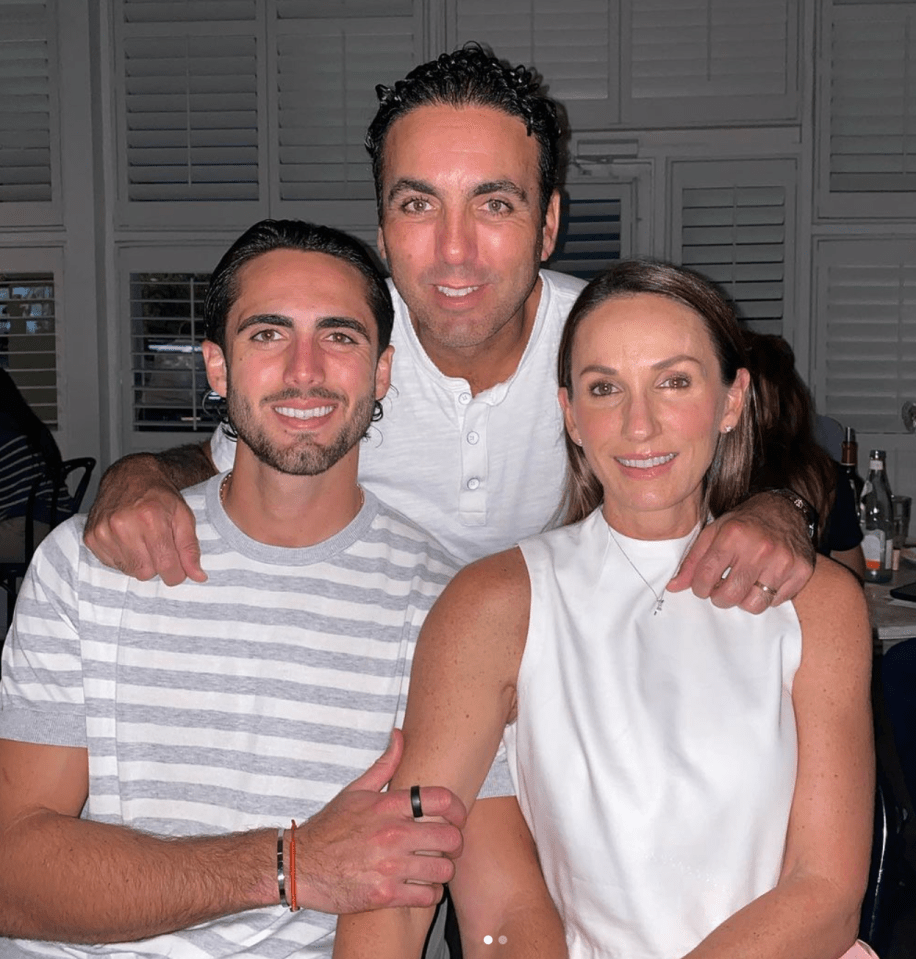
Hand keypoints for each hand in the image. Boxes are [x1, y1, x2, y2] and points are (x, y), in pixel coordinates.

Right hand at [84, 454, 205, 584]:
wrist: (131, 477)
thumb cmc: (160, 497)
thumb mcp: (184, 517)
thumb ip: (190, 548)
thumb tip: (198, 577)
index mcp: (150, 518)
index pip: (166, 565)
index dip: (176, 573)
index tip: (179, 568)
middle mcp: (123, 525)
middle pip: (145, 572)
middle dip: (157, 565)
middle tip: (160, 547)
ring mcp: (103, 531)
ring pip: (129, 570)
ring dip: (140, 562)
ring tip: (143, 540)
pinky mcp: (91, 537)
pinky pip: (113, 565)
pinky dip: (124, 557)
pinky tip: (129, 540)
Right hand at [294, 729, 465, 914]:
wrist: (301, 866)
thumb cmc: (330, 827)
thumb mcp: (355, 790)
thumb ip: (385, 764)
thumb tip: (400, 735)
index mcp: (388, 806)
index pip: (441, 800)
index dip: (459, 809)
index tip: (459, 817)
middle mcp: (392, 834)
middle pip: (450, 837)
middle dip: (455, 843)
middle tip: (449, 847)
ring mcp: (389, 866)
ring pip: (443, 869)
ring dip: (443, 870)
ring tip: (435, 867)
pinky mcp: (384, 895)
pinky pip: (427, 896)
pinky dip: (431, 893)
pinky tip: (423, 887)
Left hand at [667, 491, 815, 612]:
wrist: (783, 509)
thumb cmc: (743, 524)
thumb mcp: (713, 533)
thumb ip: (693, 561)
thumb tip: (673, 588)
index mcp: (733, 536)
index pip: (706, 577)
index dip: (700, 588)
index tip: (703, 586)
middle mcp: (760, 548)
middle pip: (730, 596)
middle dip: (720, 598)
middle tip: (722, 590)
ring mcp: (784, 560)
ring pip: (755, 604)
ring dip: (744, 601)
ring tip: (743, 586)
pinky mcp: (802, 570)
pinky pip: (778, 601)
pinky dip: (767, 597)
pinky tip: (764, 581)